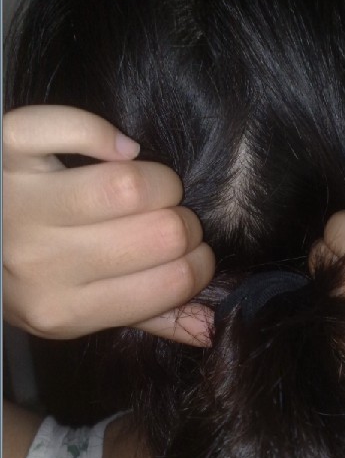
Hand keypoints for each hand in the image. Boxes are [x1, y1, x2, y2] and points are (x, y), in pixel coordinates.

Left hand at [3, 106, 214, 343]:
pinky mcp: (6, 152)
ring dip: (161, 181)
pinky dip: (103, 134)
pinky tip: (118, 150)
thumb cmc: (26, 278)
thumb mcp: (79, 311)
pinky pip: (68, 128)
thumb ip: (148, 318)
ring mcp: (21, 205)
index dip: (201, 262)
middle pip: (162, 232)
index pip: (172, 282)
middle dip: (186, 223)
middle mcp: (42, 264)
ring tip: (153, 187)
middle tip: (172, 220)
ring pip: (127, 185)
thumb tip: (211, 328)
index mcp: (65, 310)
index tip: (194, 252)